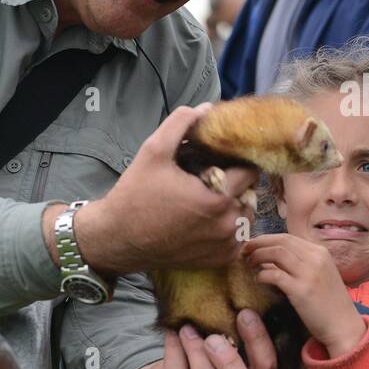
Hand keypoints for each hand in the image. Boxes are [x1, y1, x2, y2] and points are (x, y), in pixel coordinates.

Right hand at [72, 103, 258, 274]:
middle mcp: (227, 225)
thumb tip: (205, 108)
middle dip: (237, 182)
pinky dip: (230, 227)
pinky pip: (238, 237)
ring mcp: (225, 245)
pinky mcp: (220, 259)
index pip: (250, 172)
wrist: (118, 239)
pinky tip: (209, 218)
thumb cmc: (135, 195)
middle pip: (250, 193)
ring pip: (246, 215)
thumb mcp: (153, 152)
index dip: (239, 161)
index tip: (225, 158)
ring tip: (211, 197)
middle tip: (214, 177)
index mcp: (217, 198)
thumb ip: (180, 125)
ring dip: (235, 204)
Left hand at [123, 310, 275, 368]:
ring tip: (188, 330)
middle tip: (214, 337)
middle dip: (231, 360)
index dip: (259, 340)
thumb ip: (242, 346)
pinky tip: (174, 333)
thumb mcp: (229, 364)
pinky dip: (175, 348)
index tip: (245, 313)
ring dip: (198, 351)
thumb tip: (247, 307)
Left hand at [242, 234, 365, 356]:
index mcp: (320, 252)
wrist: (344, 326)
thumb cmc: (329, 304)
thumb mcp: (318, 276)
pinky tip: (258, 280)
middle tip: (244, 251)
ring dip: (258, 256)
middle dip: (258, 243)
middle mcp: (316, 258)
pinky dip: (262, 274)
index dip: (266, 239)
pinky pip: (275, 275)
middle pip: (280, 240)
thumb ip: (298, 265)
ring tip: (248, 264)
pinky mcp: (302, 290)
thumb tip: (268, 260)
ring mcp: (309, 273)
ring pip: (276, 252)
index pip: (287, 237)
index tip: (253, 246)